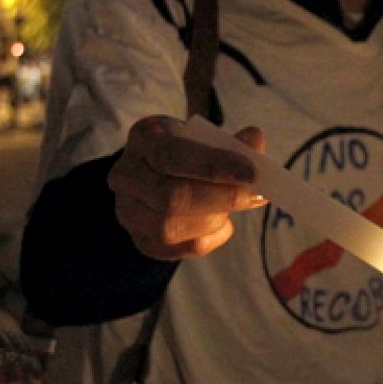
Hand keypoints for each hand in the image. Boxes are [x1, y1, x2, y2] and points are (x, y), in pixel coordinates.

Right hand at [108, 116, 266, 259]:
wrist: (158, 173)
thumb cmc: (187, 150)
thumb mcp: (204, 135)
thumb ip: (230, 141)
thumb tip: (254, 141)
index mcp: (143, 140)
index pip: (171, 155)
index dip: (214, 166)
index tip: (253, 173)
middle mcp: (126, 178)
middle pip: (171, 198)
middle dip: (222, 198)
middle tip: (256, 194)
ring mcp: (130, 213)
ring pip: (173, 228)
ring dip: (216, 217)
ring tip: (237, 204)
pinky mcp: (144, 242)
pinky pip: (183, 248)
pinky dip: (213, 236)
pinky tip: (222, 221)